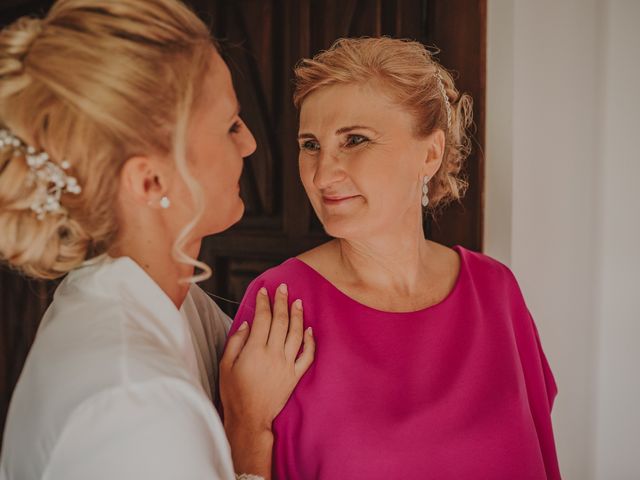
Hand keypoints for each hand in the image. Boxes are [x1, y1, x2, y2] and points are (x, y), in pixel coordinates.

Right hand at [219, 284, 314, 475]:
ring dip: (297, 315)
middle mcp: (273, 354)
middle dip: (281, 301)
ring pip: (296, 334)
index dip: (264, 302)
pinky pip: (307, 355)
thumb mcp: (226, 365)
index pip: (263, 318)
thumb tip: (247, 324)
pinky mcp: (295, 376)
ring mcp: (287, 365)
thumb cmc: (234, 393)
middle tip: (283, 288)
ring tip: (297, 301)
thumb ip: (236, 341)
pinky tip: (309, 329)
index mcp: (255, 350)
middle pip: (281, 321)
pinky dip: (310, 341)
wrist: (249, 418)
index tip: (264, 291)